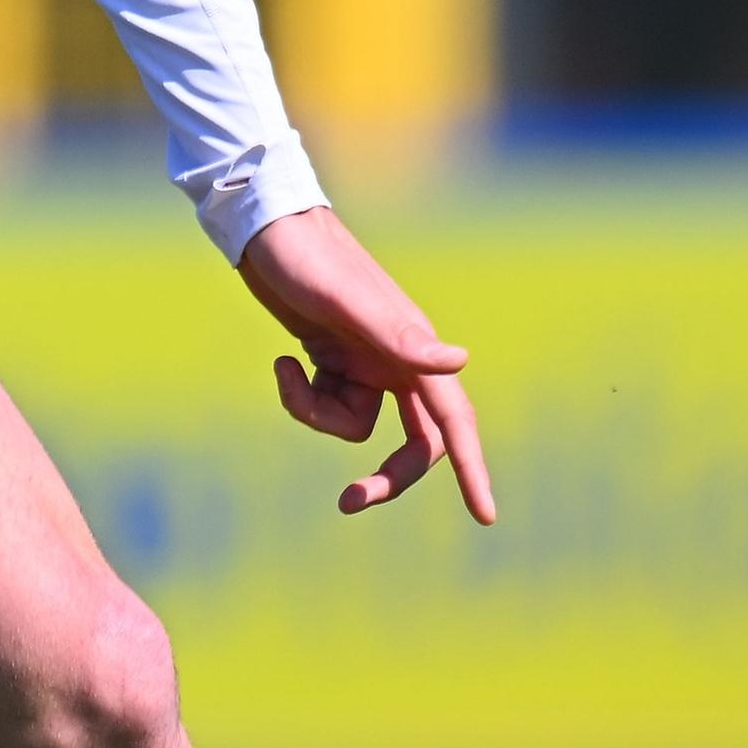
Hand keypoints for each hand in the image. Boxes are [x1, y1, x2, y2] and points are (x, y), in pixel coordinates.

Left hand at [238, 206, 497, 523]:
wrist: (262, 230)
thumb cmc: (306, 258)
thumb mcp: (345, 300)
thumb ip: (399, 337)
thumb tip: (461, 361)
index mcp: (413, 348)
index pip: (454, 422)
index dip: (471, 469)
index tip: (485, 516)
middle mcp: (397, 360)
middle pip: (413, 441)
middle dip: (385, 475)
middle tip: (347, 502)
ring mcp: (364, 362)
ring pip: (356, 424)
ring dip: (318, 414)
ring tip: (287, 376)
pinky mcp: (332, 360)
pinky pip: (327, 405)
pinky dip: (302, 396)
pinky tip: (285, 363)